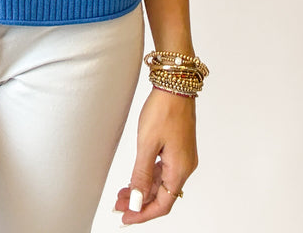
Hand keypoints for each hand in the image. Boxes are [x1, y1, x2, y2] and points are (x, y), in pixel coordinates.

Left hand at [115, 87, 196, 223]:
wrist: (175, 84)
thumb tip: (136, 200)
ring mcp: (182, 157)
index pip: (163, 204)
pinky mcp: (178, 148)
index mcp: (180, 169)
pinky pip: (163, 170)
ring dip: (142, 189)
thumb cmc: (163, 109)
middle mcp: (184, 167)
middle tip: (118, 206)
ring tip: (122, 194)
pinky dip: (149, 177)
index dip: (143, 214)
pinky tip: (135, 178)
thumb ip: (141, 174)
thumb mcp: (147, 144)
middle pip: (162, 195)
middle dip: (140, 203)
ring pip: (162, 183)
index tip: (126, 218)